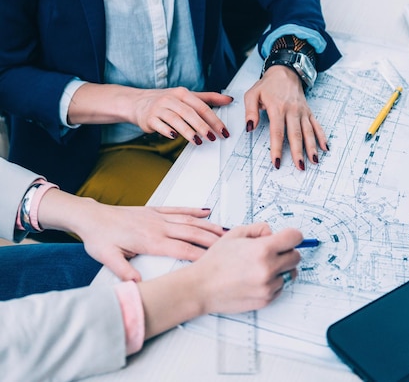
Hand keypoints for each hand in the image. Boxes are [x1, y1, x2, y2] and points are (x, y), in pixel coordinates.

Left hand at [37, 189, 224, 281]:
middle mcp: (157, 226)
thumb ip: (123, 270)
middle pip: (191, 233)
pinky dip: (193, 210)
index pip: (181, 249)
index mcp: (149, 240)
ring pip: (188, 220)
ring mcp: (157, 216)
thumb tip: (138, 284)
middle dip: (212, 240)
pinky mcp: (154, 210)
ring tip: (226, 230)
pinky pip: (178, 209)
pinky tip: (205, 210)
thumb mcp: (107, 257)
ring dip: (208, 225)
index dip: (200, 255)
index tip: (216, 260)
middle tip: (232, 245)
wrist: (91, 217)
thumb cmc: (99, 238)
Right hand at [127, 87, 231, 144]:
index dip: (214, 119)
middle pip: (189, 113)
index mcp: (182, 93)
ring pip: (175, 119)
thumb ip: (208, 98)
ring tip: (198, 141)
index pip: (201, 106)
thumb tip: (229, 99)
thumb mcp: (187, 96)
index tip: (223, 130)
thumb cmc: (166, 100)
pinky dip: (168, 131)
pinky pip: (160, 125)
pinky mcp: (149, 118)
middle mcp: (170, 99)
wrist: (138, 102)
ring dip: (187, 131)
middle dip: (202, 126)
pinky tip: (175, 137)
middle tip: (213, 137)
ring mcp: (158, 108)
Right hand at [195, 223, 301, 314]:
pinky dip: (273, 282)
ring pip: (289, 273)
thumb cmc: (216, 260)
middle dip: (287, 251)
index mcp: (263, 249)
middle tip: (272, 251)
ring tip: (260, 266)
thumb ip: (259, 229)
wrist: (203, 286)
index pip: (295, 238)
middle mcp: (269, 269)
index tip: (289, 236)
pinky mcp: (266, 300)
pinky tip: (256, 278)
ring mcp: (269, 286)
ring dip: (280, 268)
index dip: (292, 235)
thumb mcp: (235, 234)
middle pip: (296, 257)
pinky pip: (280, 287)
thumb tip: (273, 233)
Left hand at [244, 65, 327, 169]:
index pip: (277, 132)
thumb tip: (249, 127)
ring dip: (312, 147)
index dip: (277, 148)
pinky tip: (325, 148)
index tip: (277, 162)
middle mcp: (292, 111)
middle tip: (300, 167)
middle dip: (298, 152)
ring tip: (314, 161)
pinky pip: (316, 125)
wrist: (285, 71)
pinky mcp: (308, 111)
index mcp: (277, 108)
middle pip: (295, 134)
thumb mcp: (252, 94)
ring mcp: (301, 111)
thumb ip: (250, 111)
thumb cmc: (267, 85)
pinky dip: (322, 136)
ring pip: (308, 132)